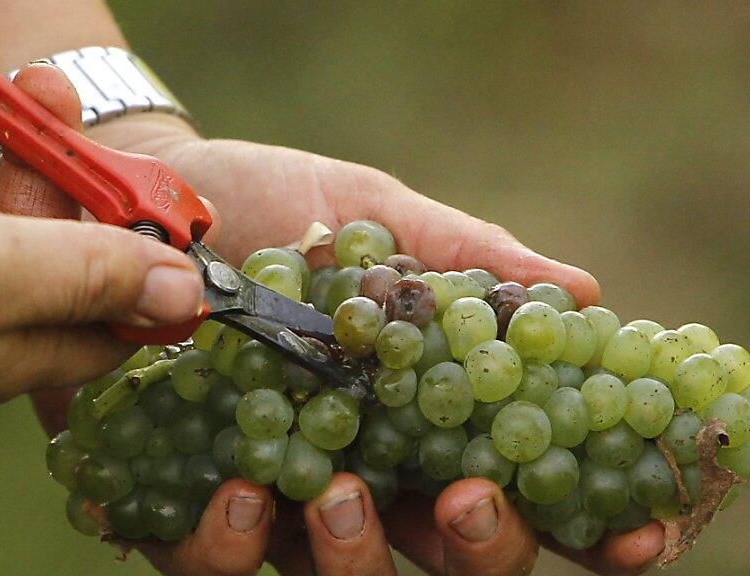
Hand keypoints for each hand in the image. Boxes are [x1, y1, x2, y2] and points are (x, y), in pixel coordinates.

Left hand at [81, 116, 665, 574]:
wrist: (144, 199)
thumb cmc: (269, 204)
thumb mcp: (368, 212)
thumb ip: (460, 256)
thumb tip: (580, 289)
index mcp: (421, 413)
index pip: (520, 486)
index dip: (584, 524)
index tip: (629, 535)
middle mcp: (362, 469)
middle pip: (447, 556)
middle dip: (477, 548)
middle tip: (468, 500)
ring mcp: (277, 500)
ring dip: (358, 556)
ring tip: (344, 491)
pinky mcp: (187, 505)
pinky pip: (217, 564)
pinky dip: (233, 545)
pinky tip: (242, 491)